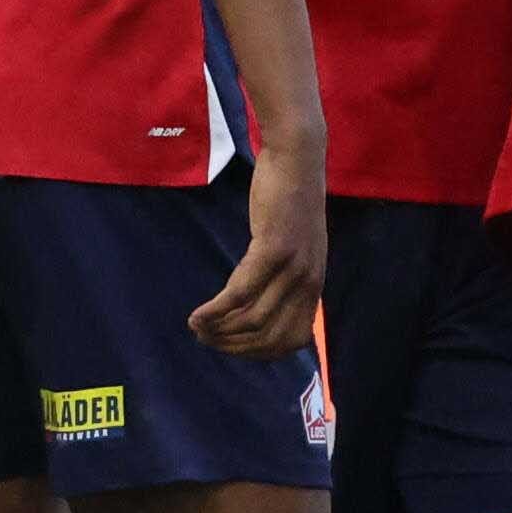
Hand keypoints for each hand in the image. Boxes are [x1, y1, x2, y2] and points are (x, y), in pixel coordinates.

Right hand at [192, 147, 330, 354]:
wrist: (297, 160)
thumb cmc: (289, 200)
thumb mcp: (297, 247)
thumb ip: (286, 277)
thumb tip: (264, 305)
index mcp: (314, 285)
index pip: (292, 340)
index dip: (258, 353)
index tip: (230, 347)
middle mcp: (308, 282)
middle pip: (270, 337)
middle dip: (233, 346)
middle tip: (206, 339)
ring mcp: (293, 268)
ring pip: (253, 320)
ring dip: (220, 330)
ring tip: (197, 327)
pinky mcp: (273, 249)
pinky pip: (241, 293)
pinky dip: (217, 309)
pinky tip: (199, 314)